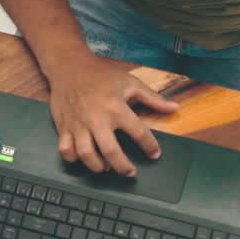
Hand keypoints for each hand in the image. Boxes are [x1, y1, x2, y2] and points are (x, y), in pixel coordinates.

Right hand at [48, 54, 179, 176]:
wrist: (70, 65)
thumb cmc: (102, 75)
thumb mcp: (130, 83)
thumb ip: (153, 98)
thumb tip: (175, 108)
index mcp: (116, 107)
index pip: (139, 133)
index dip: (150, 146)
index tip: (155, 154)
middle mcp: (97, 118)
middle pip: (111, 151)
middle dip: (123, 167)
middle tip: (130, 173)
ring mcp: (78, 124)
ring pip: (86, 154)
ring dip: (98, 166)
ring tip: (106, 168)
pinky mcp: (64, 126)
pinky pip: (66, 150)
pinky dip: (73, 158)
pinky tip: (83, 157)